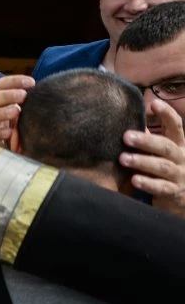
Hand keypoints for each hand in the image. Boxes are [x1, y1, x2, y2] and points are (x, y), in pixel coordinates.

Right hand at [0, 75, 33, 146]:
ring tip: (16, 111)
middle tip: (23, 95)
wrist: (13, 153)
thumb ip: (32, 103)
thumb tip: (46, 91)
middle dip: (8, 95)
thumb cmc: (23, 130)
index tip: (31, 83)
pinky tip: (9, 132)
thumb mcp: (27, 115)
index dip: (14, 81)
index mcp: (0, 101)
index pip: (2, 85)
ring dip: (2, 112)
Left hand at [123, 99, 184, 217]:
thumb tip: (129, 119)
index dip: (167, 114)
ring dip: (142, 161)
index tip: (154, 103)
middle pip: (166, 146)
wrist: (182, 199)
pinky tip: (134, 180)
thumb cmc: (166, 169)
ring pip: (162, 166)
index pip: (176, 126)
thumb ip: (149, 138)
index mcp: (178, 145)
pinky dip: (148, 183)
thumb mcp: (160, 152)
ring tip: (123, 159)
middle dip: (146, 141)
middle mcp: (182, 158)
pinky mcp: (174, 192)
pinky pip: (162, 187)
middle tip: (126, 136)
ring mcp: (179, 176)